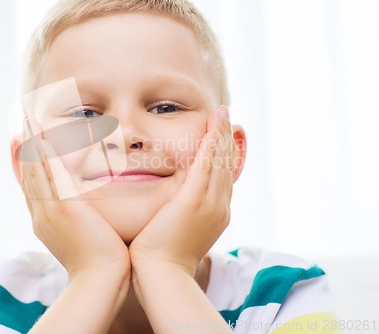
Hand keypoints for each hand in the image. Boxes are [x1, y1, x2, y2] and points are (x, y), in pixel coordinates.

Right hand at [18, 115, 130, 281]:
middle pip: (28, 175)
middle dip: (22, 149)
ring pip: (35, 170)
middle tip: (19, 127)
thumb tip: (87, 210)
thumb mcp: (84, 236)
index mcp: (45, 221)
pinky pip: (50, 174)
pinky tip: (42, 137)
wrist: (101, 279)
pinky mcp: (62, 207)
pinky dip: (44, 154)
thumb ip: (80, 218)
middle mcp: (41, 214)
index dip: (24, 165)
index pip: (30, 187)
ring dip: (31, 144)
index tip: (20, 145)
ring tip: (27, 122)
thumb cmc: (101, 261)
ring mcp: (49, 210)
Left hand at [129, 106, 233, 275]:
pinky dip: (211, 145)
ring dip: (221, 134)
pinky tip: (213, 128)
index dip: (223, 154)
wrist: (160, 275)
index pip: (222, 177)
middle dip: (227, 138)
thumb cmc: (160, 257)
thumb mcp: (175, 231)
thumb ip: (178, 213)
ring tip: (222, 113)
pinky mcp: (195, 200)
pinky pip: (206, 165)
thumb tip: (170, 204)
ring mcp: (210, 203)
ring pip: (220, 161)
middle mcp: (218, 206)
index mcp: (215, 213)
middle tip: (226, 115)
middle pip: (226, 165)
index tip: (221, 134)